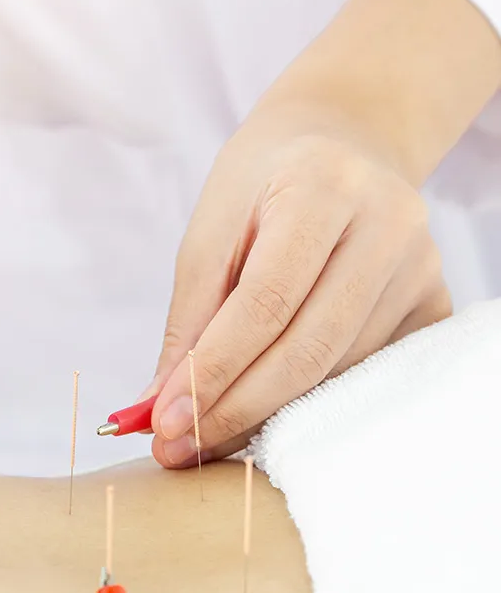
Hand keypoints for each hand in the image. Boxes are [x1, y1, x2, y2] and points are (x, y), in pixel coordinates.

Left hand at [147, 104, 451, 467]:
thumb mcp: (211, 228)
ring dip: (267, 414)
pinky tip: (264, 416)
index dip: (213, 370)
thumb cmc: (262, 183)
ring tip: (206, 437)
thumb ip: (188, 316)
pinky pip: (366, 374)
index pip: (265, 301)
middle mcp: (388, 226)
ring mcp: (422, 267)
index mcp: (323, 188)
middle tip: (176, 449)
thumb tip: (157, 404)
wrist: (342, 143)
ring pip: (337, 370)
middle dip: (235, 410)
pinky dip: (311, 402)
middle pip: (309, 347)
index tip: (163, 422)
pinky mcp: (435, 302)